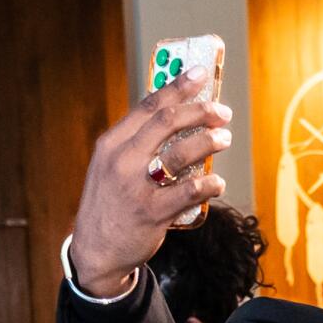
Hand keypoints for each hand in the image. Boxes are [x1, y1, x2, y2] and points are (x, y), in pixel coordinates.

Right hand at [70, 67, 231, 296]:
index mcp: (113, 143)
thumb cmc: (114, 203)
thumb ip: (139, 145)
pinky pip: (188, 192)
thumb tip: (180, 122)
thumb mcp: (114, 167)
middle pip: (166, 123)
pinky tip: (218, 182)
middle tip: (223, 112)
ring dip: (208, 142)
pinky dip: (209, 185)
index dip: (177, 87)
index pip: (148, 106)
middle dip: (200, 111)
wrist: (97, 249)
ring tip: (224, 139)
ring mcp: (136, 186)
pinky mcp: (152, 212)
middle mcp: (122, 160)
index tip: (201, 74)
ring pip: (179, 154)